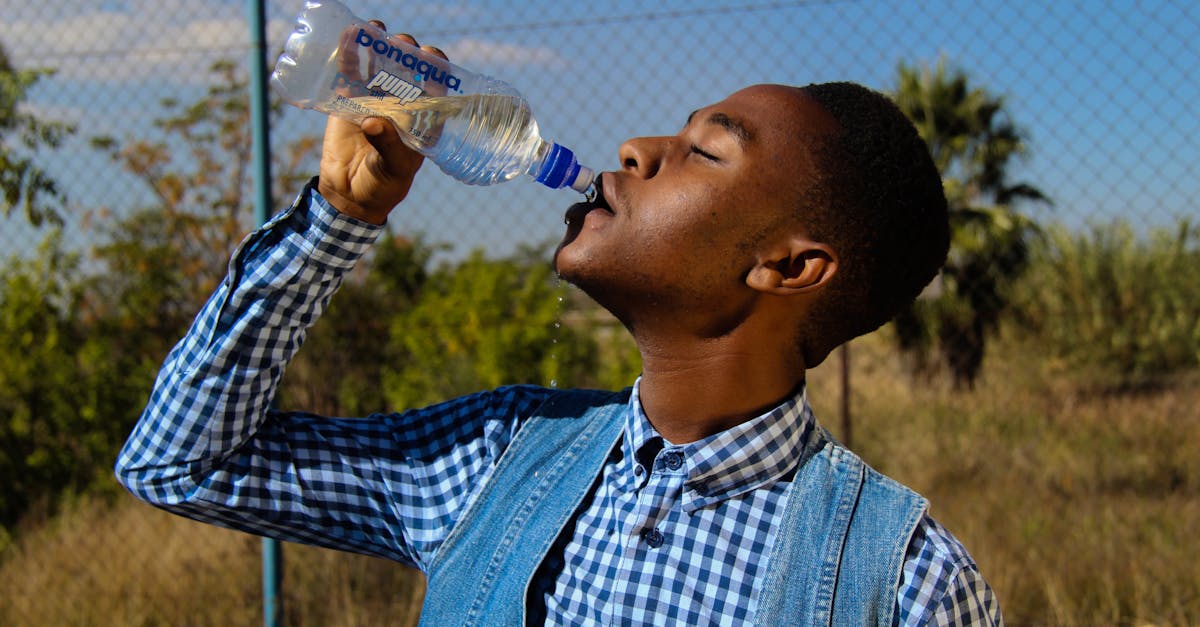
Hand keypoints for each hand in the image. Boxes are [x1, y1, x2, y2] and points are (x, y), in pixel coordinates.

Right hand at [318, 22, 449, 223]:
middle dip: (406, 52)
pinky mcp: (350, 100)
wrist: (349, 194)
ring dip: (379, 45)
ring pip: (380, 64)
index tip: (430, 56)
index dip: (436, 68)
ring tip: (375, 30)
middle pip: (408, 69)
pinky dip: (349, 54)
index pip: (436, 86)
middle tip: (401, 43)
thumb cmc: (383, 185)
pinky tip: (348, 36)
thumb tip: (374, 120)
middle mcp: (402, 105)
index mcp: (422, 119)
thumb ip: (387, 146)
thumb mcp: (392, 169)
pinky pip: (350, 73)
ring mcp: (376, 100)